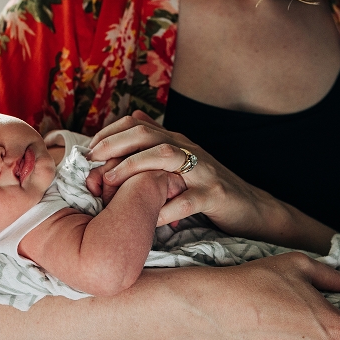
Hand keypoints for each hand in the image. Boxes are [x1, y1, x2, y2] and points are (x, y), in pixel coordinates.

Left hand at [89, 111, 271, 232]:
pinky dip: (164, 209)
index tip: (88, 150)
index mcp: (176, 141)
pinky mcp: (215, 195)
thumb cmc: (208, 188)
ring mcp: (202, 171)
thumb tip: (133, 120)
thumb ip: (157, 144)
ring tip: (111, 183)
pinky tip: (147, 219)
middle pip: (147, 134)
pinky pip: (186, 200)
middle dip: (114, 145)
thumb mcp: (182, 162)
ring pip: (166, 157)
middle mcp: (188, 149)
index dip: (109, 132)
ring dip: (133, 168)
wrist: (251, 208)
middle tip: (92, 162)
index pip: (138, 123)